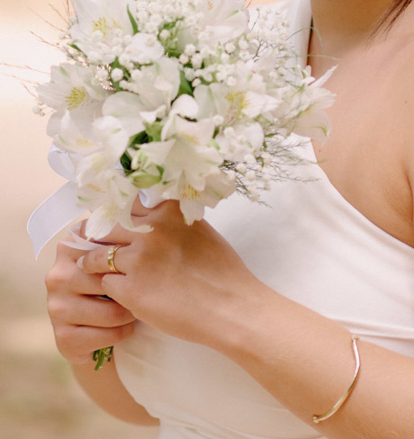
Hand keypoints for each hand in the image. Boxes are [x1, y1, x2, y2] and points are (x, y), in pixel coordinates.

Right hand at [45, 227, 136, 365]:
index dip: (130, 257)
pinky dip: (124, 333)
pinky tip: (126, 328)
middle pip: (110, 280)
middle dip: (133, 289)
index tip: (149, 260)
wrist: (98, 332)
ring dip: (131, 314)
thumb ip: (123, 228)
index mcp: (69, 247)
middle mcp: (57, 275)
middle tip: (146, 290)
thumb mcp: (116, 255)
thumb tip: (144, 198)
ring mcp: (56, 307)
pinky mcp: (63, 337)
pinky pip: (107, 335)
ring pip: (112, 312)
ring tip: (137, 309)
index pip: (105, 247)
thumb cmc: (114, 283)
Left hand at [80, 201, 263, 351]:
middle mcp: (149, 229)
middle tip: (88, 243)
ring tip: (91, 268)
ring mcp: (137, 259)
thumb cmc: (221, 269)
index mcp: (167, 211)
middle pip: (104, 226)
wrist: (230, 305)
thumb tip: (146, 215)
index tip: (106, 220)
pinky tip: (116, 292)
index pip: (124, 203)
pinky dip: (108, 287)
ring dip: (94, 263)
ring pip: (96, 256)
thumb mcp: (197, 228)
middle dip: (95, 235)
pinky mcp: (130, 289)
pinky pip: (105, 283)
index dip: (113, 213)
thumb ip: (170, 219)